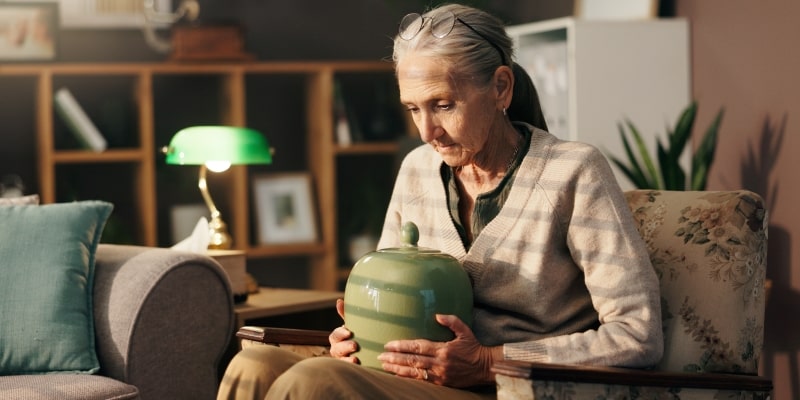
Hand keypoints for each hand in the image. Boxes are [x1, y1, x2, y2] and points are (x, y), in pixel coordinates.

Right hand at [328, 298, 358, 362]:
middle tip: (354, 345)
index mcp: (337, 338)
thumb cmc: (358, 334)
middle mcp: (337, 349)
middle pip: (336, 348)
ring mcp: (342, 359)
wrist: (367, 349)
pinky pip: (347, 368)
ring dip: (347, 358)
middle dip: (344, 346)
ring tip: (355, 358)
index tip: (349, 332)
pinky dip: (351, 366)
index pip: (335, 335)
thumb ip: (346, 314)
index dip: (341, 333)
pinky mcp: (348, 367)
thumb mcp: (354, 324)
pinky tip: (358, 364)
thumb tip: (339, 301)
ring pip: (340, 359)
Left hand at [377, 314, 500, 387]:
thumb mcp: (465, 331)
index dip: (401, 346)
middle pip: (412, 360)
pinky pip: (421, 381)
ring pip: (414, 372)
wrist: (485, 368)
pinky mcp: (441, 383)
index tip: (388, 344)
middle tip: (380, 356)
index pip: (418, 347)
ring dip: (397, 369)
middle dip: (394, 358)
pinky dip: (408, 378)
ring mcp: (439, 375)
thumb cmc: (473, 347)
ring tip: (384, 366)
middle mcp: (439, 363)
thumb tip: (437, 315)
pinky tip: (397, 376)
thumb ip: (452, 321)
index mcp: (443, 349)